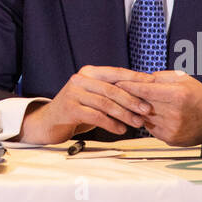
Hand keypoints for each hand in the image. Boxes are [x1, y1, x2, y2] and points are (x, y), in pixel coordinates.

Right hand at [18, 65, 154, 144]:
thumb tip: (142, 94)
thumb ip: (111, 92)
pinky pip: (95, 116)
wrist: (50, 122)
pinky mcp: (69, 108)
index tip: (152, 83)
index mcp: (89, 72)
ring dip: (124, 114)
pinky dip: (111, 124)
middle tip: (147, 110)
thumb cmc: (77, 109)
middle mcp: (80, 79)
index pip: (116, 72)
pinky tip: (120, 129)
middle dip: (132, 100)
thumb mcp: (94, 97)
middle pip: (112, 88)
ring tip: (137, 123)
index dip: (135, 77)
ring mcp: (73, 93)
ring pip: (105, 103)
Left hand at [122, 70, 201, 145]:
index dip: (129, 86)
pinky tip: (151, 115)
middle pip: (141, 105)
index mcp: (178, 95)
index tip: (117, 82)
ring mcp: (173, 128)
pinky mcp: (171, 139)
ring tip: (133, 103)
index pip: (145, 90)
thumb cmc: (199, 95)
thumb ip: (158, 77)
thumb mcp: (182, 78)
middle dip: (129, 98)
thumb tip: (136, 78)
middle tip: (117, 92)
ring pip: (144, 118)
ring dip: (137, 111)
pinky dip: (148, 122)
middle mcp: (175, 113)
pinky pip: (151, 129)